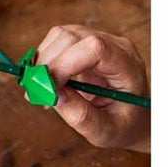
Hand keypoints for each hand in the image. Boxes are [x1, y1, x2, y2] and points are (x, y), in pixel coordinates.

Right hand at [35, 25, 149, 151]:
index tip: (50, 88)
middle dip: (48, 64)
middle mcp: (114, 46)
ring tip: (42, 90)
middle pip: (72, 37)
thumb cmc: (123, 125)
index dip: (65, 63)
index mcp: (127, 66)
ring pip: (60, 35)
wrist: (131, 117)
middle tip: (36, 93)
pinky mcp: (84, 42)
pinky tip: (47, 81)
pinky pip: (56, 40)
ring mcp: (99, 40)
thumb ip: (81, 116)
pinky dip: (44, 60)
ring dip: (43, 61)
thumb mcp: (105, 131)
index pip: (95, 48)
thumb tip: (53, 94)